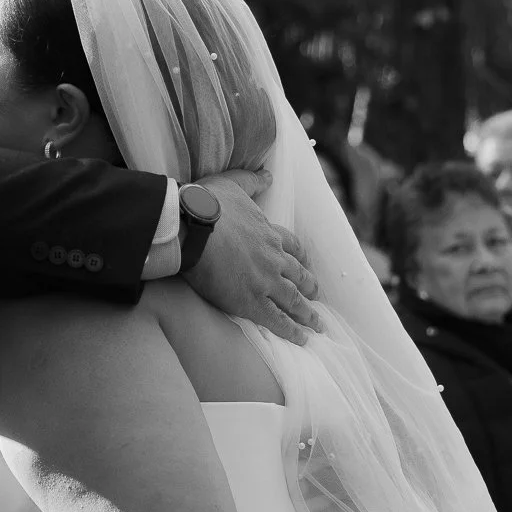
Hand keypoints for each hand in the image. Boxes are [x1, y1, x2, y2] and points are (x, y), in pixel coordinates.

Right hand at [184, 171, 319, 344]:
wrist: (193, 227)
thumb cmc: (208, 204)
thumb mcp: (233, 183)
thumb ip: (253, 180)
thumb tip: (268, 173)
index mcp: (269, 233)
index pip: (292, 247)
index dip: (301, 258)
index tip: (306, 264)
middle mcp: (273, 259)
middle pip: (298, 275)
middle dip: (309, 287)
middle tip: (315, 295)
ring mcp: (265, 282)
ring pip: (293, 300)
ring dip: (307, 314)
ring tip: (317, 325)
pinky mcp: (251, 302)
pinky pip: (277, 320)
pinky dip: (292, 331)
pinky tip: (302, 339)